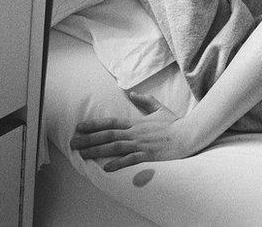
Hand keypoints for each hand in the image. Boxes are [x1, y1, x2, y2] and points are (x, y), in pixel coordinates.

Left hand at [70, 92, 193, 169]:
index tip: (79, 127)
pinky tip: (106, 168)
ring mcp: (141, 145)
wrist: (189, 134)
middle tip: (73, 144)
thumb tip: (132, 93)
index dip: (94, 125)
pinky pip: (131, 160)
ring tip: (83, 155)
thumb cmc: (174, 123)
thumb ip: (145, 101)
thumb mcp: (159, 108)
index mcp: (136, 123)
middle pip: (108, 136)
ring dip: (97, 151)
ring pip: (115, 147)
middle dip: (89, 139)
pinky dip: (118, 163)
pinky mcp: (149, 155)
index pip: (111, 123)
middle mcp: (135, 133)